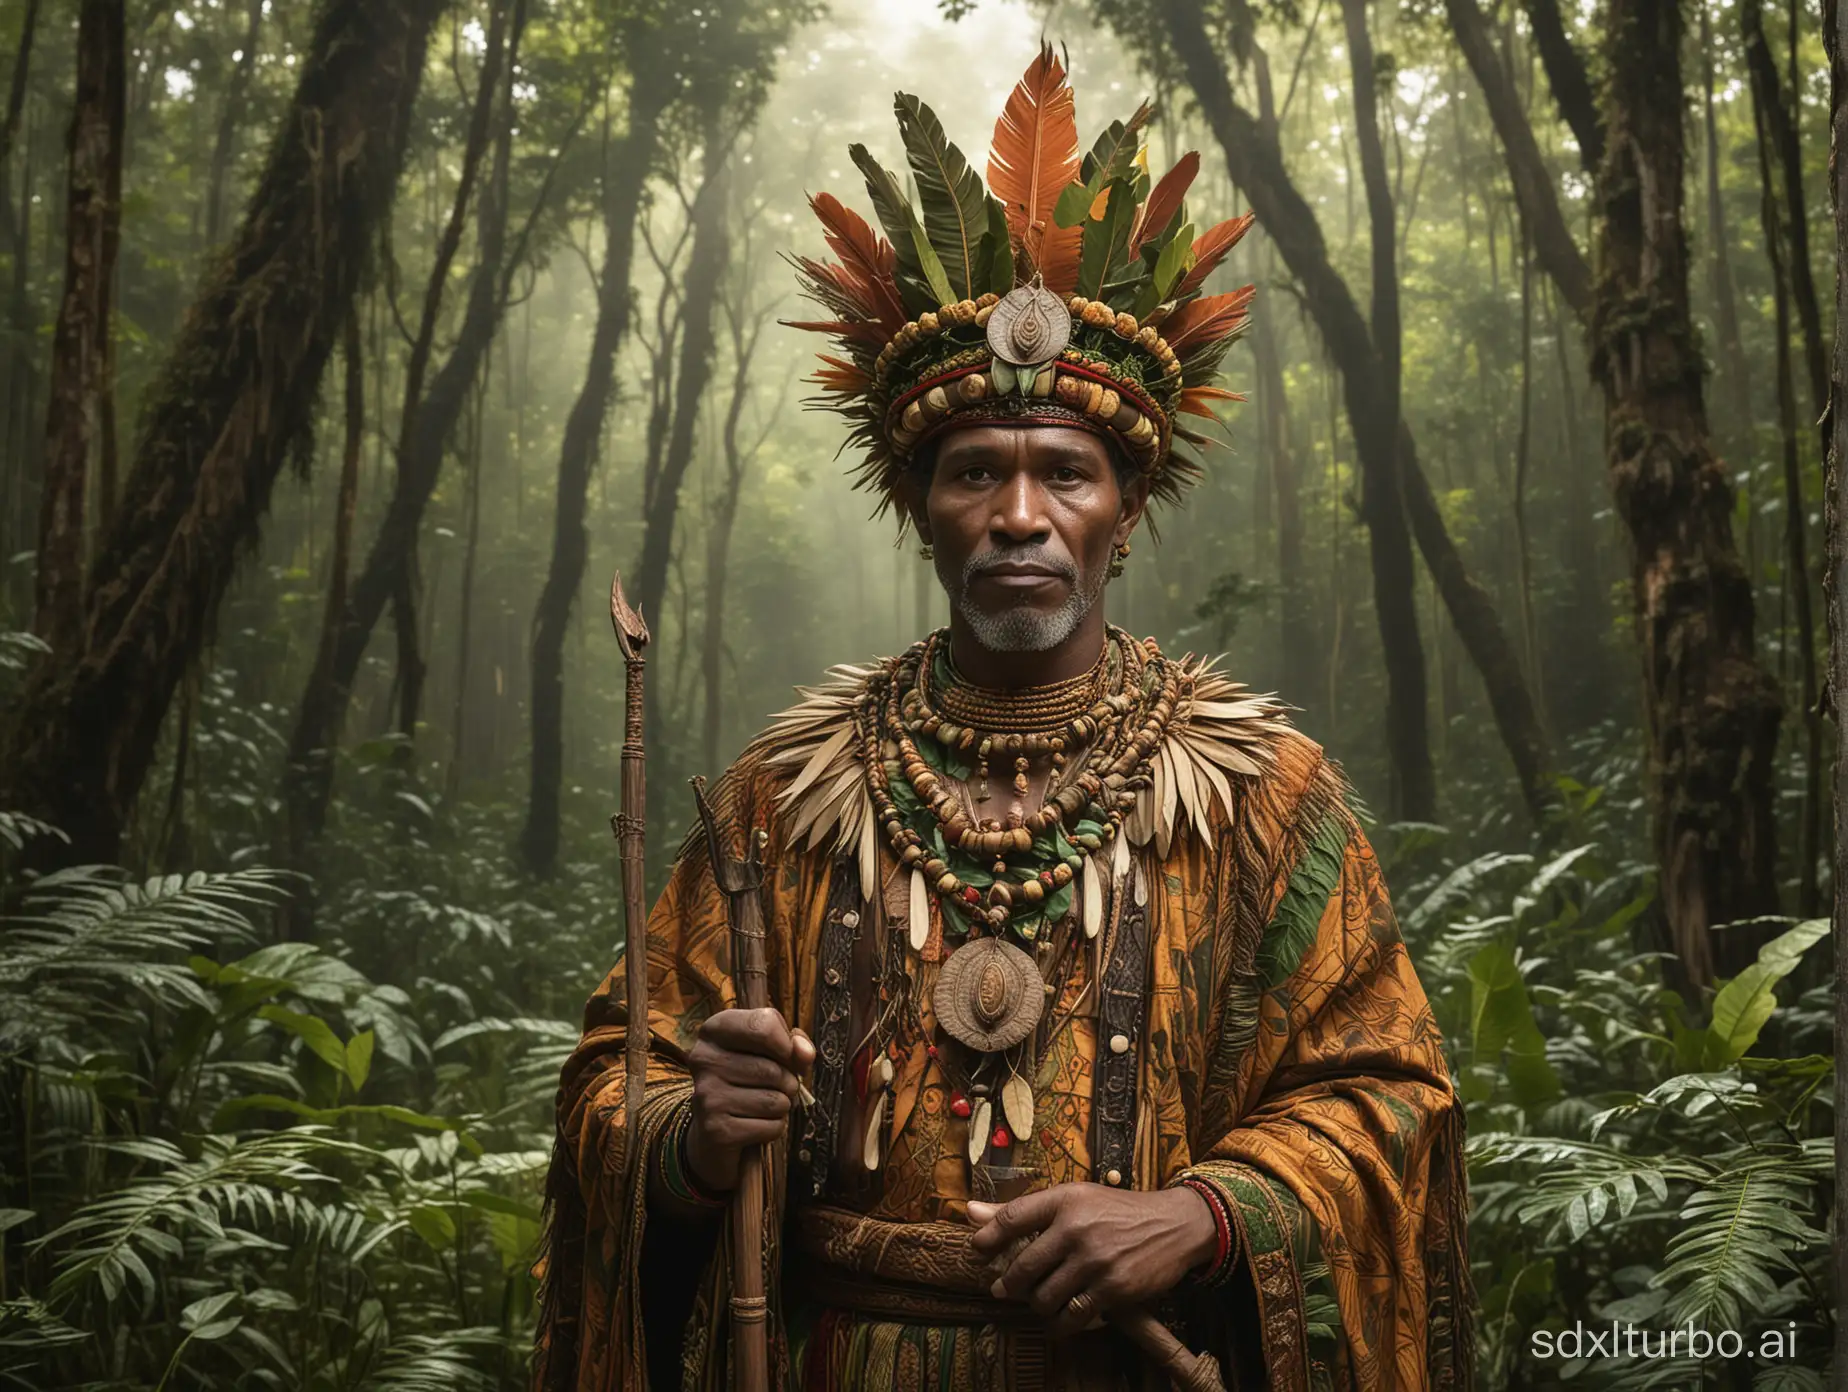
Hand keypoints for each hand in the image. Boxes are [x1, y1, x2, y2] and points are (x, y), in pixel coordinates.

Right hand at [683, 1007, 814, 1192]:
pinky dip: (774, 1129)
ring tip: (762, 1106)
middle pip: (774, 1069)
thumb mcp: (769, 1051)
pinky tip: (754, 1125)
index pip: (764, 1024)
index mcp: (715, 1029)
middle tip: (772, 1088)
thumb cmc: (748, 1081)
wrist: (713, 1130)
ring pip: (776, 1101)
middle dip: (787, 1083)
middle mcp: (704, 1058)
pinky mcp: (716, 1130)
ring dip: (781, 1107)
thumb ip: (792, 1043)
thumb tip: (805, 1053)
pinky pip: (772, 1127)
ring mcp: (707, 1095)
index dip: (787, 1045)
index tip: (786, 1056)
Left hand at [966, 1183, 1216, 1336]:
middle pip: (1023, 1267)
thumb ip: (1023, 1209)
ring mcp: (1095, 1260)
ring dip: (1037, 1306)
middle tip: (1005, 1290)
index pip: (1013, 1217)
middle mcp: (1077, 1227)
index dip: (987, 1238)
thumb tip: (969, 1212)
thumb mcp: (1074, 1198)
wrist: (1173, 1225)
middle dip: (1009, 1285)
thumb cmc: (1117, 1211)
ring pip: (1044, 1297)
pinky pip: (1072, 1317)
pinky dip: (1060, 1324)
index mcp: (1066, 1199)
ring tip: (1040, 1301)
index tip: (977, 1253)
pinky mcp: (1113, 1289)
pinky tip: (1060, 1319)